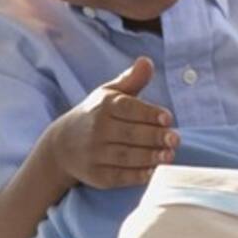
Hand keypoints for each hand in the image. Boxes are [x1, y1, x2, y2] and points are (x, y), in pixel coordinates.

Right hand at [51, 57, 177, 187]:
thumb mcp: (110, 94)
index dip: (149, 113)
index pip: (128, 109)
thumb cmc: (97, 115)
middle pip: (130, 134)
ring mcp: (94, 154)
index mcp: (103, 106)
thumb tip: (146, 61)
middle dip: (154, 137)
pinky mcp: (96, 175)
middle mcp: (97, 130)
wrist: (62, 145)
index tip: (168, 118)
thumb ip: (132, 80)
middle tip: (176, 139)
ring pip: (125, 156)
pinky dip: (137, 176)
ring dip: (149, 157)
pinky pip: (119, 176)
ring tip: (169, 155)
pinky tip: (154, 172)